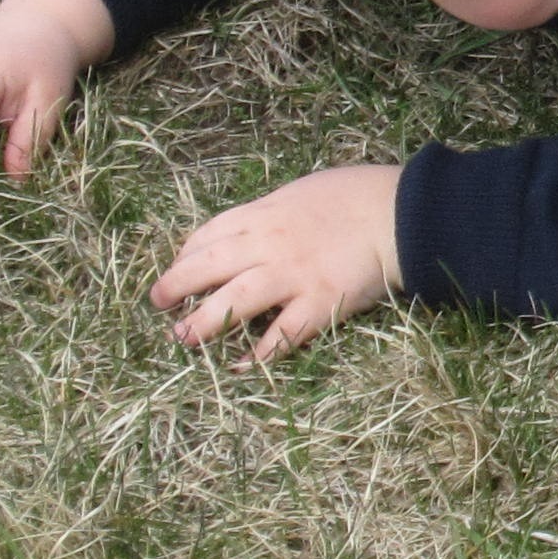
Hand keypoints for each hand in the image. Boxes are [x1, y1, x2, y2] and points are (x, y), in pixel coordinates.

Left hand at [151, 162, 405, 362]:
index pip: (210, 234)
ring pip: (235, 300)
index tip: (179, 269)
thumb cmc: (356, 195)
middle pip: (209, 265)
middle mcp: (268, 244)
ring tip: (182, 338)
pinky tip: (241, 367)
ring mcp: (292, 276)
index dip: (187, 254)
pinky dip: (260, 353)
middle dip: (177, 285)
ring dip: (204, 321)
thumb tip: (254, 225)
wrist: (399, 213)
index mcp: (263, 213)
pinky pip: (282, 333)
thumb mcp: (303, 191)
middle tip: (158, 302)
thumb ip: (273, 211)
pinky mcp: (318, 303)